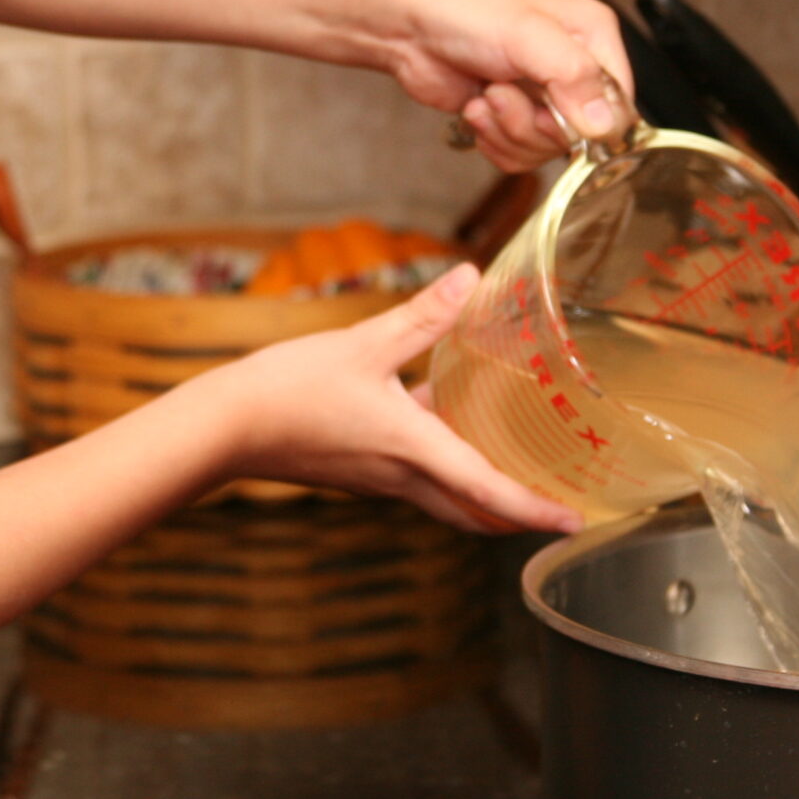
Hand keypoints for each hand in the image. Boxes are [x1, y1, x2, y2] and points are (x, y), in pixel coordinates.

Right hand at [195, 265, 580, 534]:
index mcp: (412, 450)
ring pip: (444, 499)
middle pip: (471, 513)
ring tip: (516, 470)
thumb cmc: (288, 390)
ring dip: (481, 494)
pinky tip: (443, 427)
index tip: (574, 522)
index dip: (536, 510)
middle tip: (555, 510)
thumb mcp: (363, 343)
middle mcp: (399, 476)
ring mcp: (376, 478)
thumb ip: (422, 314)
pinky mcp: (355, 470)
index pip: (488, 493)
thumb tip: (471, 276)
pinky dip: (444, 469)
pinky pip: (414, 479)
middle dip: (516, 518)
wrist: (223, 427)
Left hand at [371, 0, 634, 172]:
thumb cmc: (463, 9)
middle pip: (582, 136)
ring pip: (547, 150)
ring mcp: (540, 95)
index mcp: (592, 36)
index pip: (621, 103)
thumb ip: (573, 77)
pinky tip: (476, 109)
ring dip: (509, 130)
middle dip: (535, 125)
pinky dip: (494, 140)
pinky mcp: (511, 117)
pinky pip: (519, 156)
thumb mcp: (526, 35)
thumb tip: (606, 125)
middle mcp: (572, 67)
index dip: (590, 122)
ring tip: (486, 95)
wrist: (406, 24)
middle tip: (502, 93)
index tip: (553, 112)